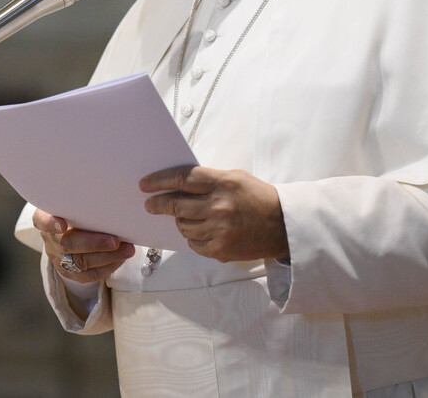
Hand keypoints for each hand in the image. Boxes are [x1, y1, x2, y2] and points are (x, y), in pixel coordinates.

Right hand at [32, 209, 135, 281]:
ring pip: (81, 262)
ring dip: (108, 256)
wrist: (67, 231)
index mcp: (45, 218)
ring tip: (127, 249)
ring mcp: (59, 258)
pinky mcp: (71, 273)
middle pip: (67, 245)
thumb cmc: (73, 211)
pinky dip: (109, 266)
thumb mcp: (71, 202)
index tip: (62, 224)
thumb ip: (82, 200)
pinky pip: (90, 275)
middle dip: (93, 244)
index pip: (41, 221)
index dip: (50, 223)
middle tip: (115, 240)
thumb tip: (108, 191)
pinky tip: (121, 257)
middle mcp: (50, 240)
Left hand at [141, 165, 288, 262]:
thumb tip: (177, 184)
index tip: (145, 185)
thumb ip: (208, 180)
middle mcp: (219, 207)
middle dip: (158, 204)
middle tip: (149, 204)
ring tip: (185, 217)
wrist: (283, 226)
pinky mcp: (221, 250)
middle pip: (176, 205)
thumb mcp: (235, 177)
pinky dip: (192, 237)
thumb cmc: (258, 197)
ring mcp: (219, 230)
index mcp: (222, 183)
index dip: (159, 181)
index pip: (182, 179)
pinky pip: (194, 243)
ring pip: (183, 226)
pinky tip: (200, 230)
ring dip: (179, 221)